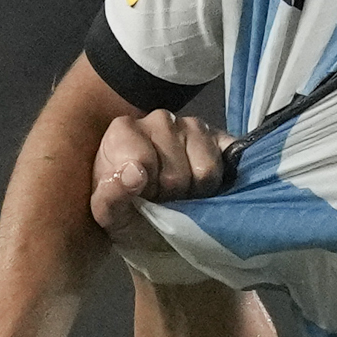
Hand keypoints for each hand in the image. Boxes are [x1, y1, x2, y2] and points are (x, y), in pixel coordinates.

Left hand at [89, 111, 231, 235]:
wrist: (151, 215)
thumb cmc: (126, 211)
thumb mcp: (107, 214)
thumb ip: (110, 196)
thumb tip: (134, 175)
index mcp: (124, 130)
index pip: (144, 162)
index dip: (146, 189)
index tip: (141, 197)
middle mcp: (160, 120)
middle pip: (176, 172)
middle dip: (171, 195)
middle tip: (162, 200)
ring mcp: (193, 127)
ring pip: (206, 169)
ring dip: (196, 192)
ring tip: (182, 194)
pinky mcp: (220, 138)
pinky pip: (229, 159)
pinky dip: (223, 180)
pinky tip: (207, 187)